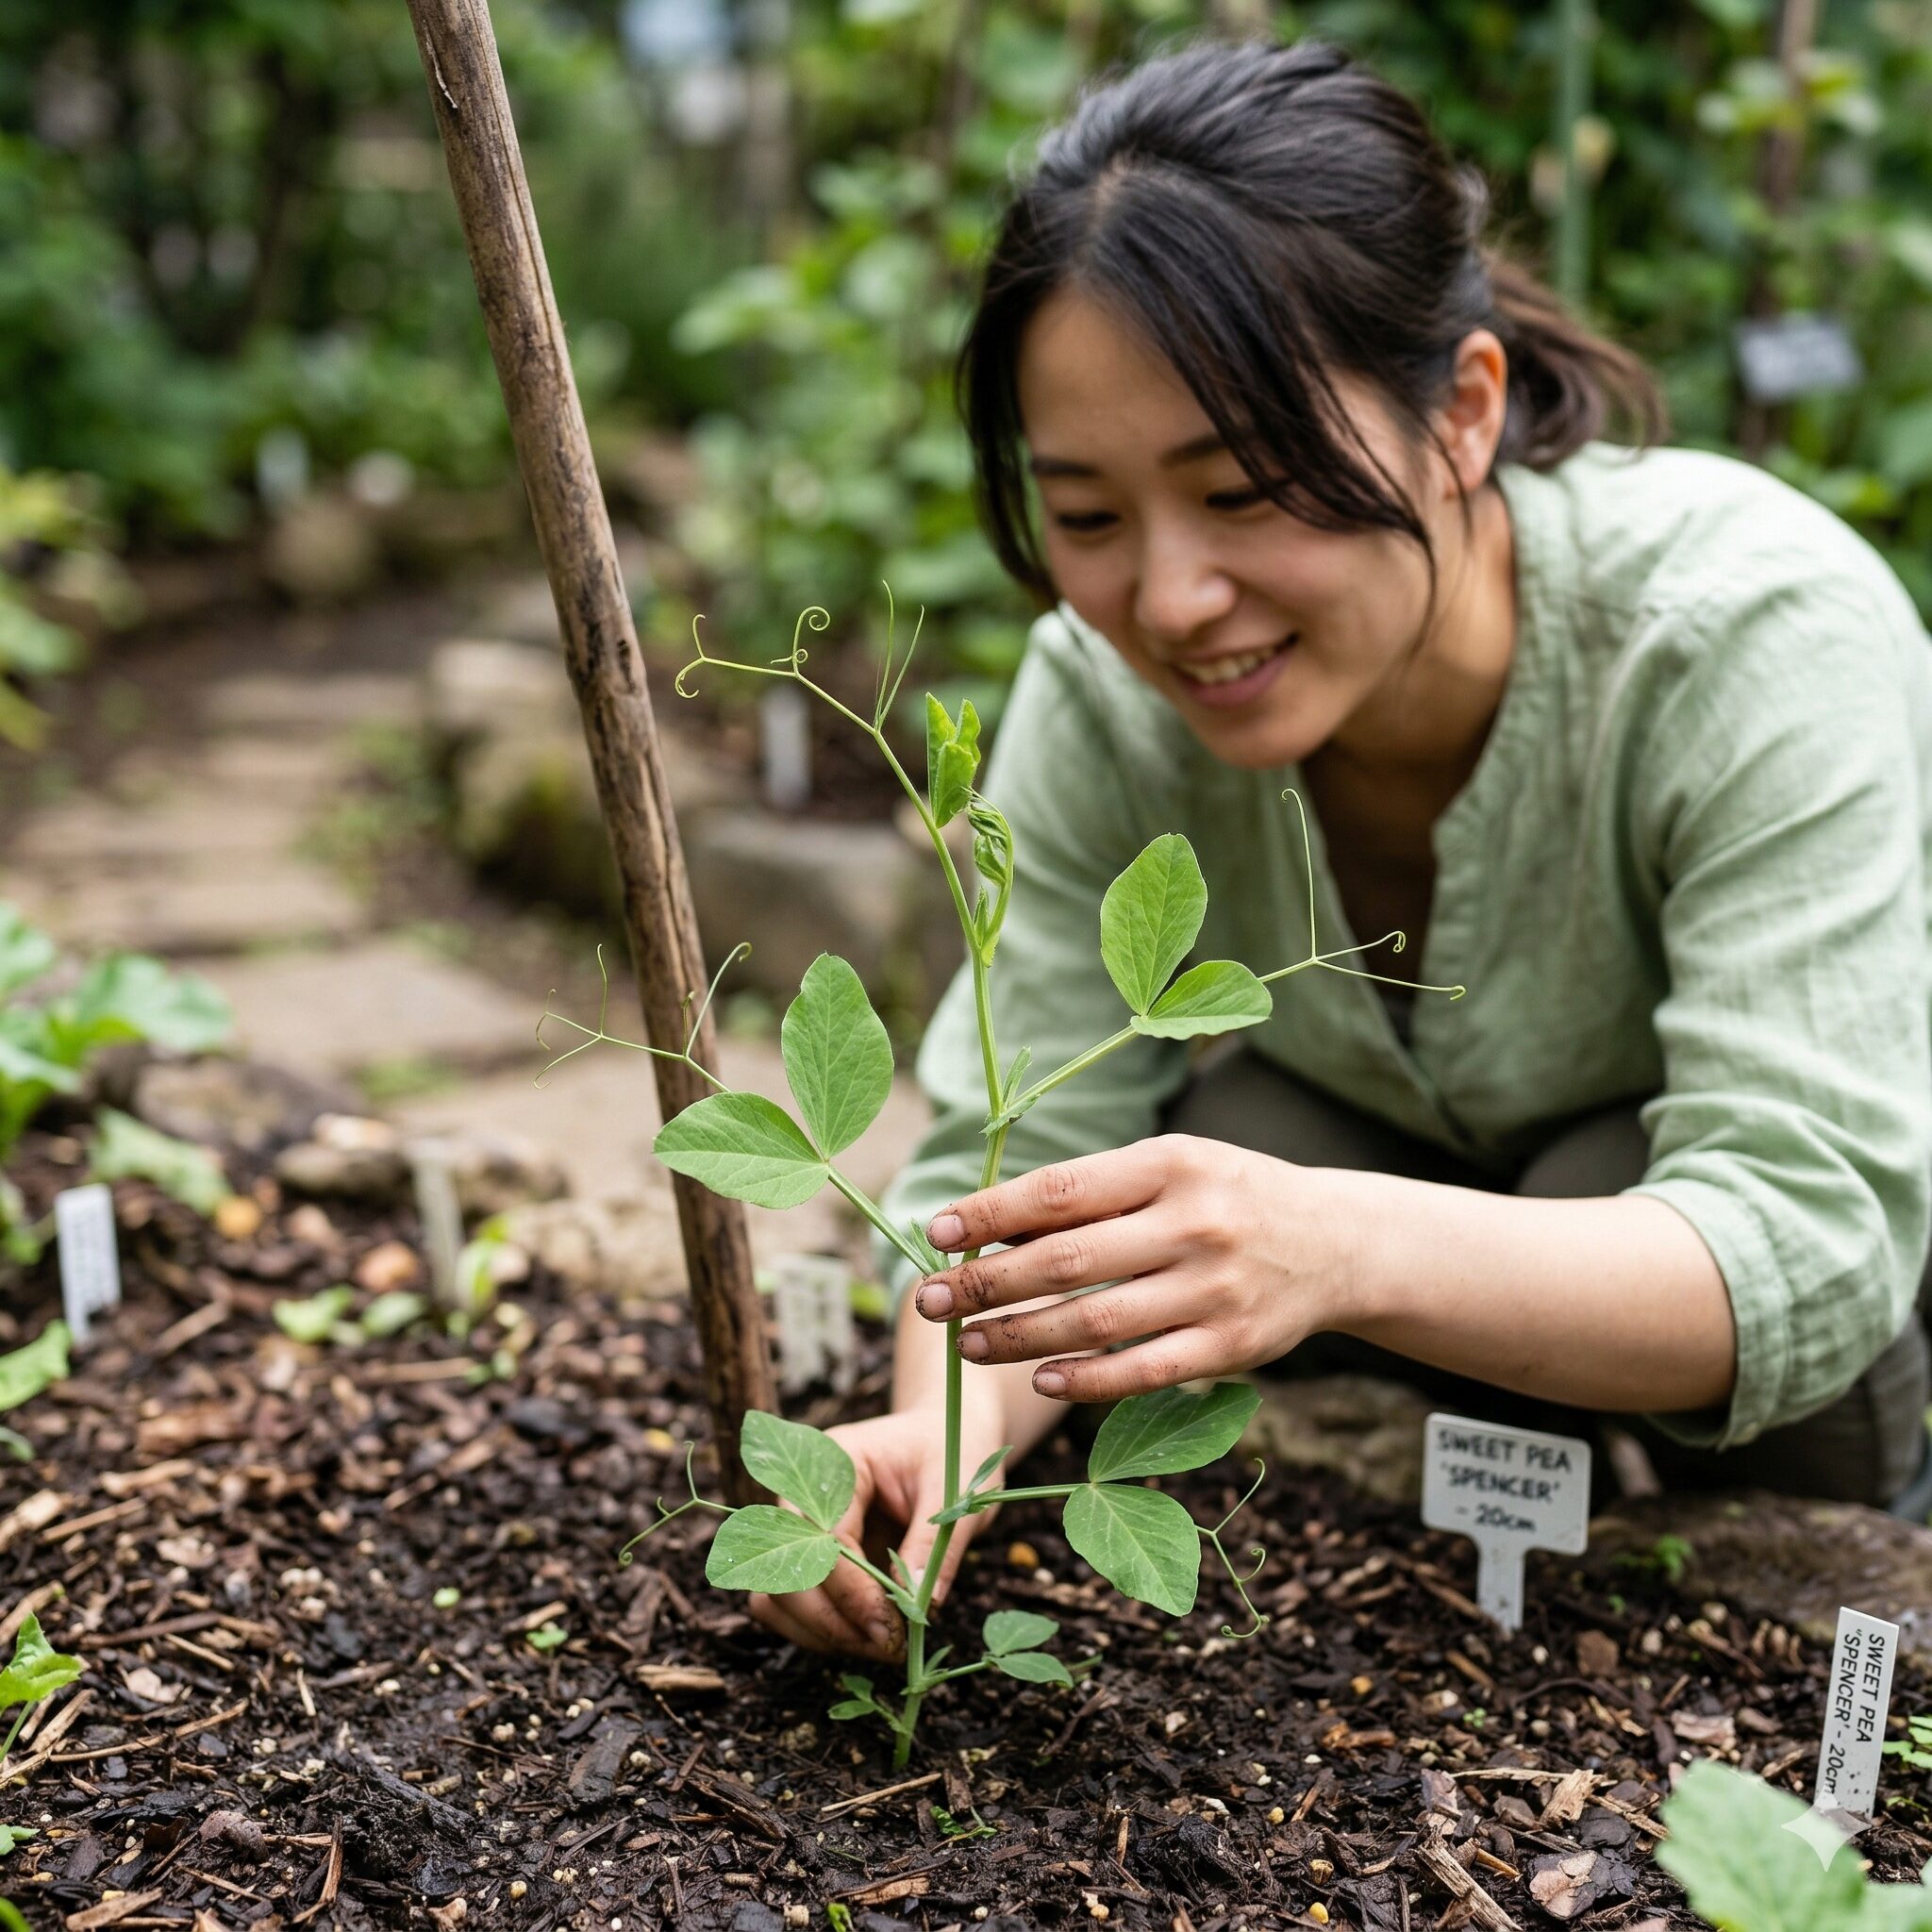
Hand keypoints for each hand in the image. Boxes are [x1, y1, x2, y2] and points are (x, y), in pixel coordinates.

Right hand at [744, 1404, 1007, 1662]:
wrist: (948, 1437)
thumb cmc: (953, 1452)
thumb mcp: (955, 1492)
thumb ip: (933, 1546)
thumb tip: (919, 1607)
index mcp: (837, 1460)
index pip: (822, 1538)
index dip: (851, 1592)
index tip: (889, 1630)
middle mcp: (804, 1493)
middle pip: (785, 1573)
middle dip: (832, 1622)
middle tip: (887, 1648)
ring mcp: (802, 1528)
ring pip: (777, 1598)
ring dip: (822, 1634)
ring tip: (881, 1647)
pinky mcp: (812, 1558)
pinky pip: (795, 1607)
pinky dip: (823, 1632)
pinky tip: (869, 1638)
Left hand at [913, 1135, 1352, 1402]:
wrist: (1336, 1242)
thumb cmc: (1227, 1197)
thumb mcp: (1171, 1167)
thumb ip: (1094, 1193)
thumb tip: (989, 1226)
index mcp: (1171, 1163)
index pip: (1061, 1190)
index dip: (991, 1213)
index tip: (937, 1231)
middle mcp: (1194, 1223)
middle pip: (1067, 1260)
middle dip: (985, 1283)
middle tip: (927, 1301)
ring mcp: (1215, 1289)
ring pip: (1096, 1322)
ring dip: (1019, 1337)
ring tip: (967, 1344)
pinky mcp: (1233, 1346)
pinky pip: (1145, 1371)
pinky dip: (1087, 1380)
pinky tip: (1041, 1380)